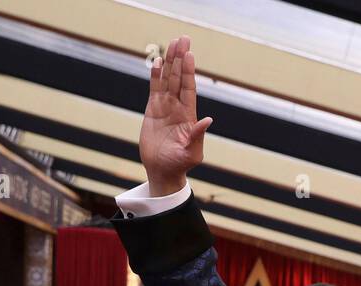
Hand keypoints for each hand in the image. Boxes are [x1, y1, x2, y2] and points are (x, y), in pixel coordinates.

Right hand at [140, 35, 212, 196]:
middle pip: (179, 78)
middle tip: (182, 39)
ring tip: (171, 43)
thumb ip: (198, 135)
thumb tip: (208, 120)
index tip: (189, 54)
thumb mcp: (192, 152)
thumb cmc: (180, 164)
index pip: (189, 88)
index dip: (188, 71)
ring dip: (170, 62)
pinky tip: (158, 62)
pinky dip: (155, 75)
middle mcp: (178, 108)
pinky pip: (154, 89)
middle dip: (181, 59)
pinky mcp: (153, 110)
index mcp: (189, 116)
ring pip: (167, 79)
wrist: (163, 170)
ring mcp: (165, 107)